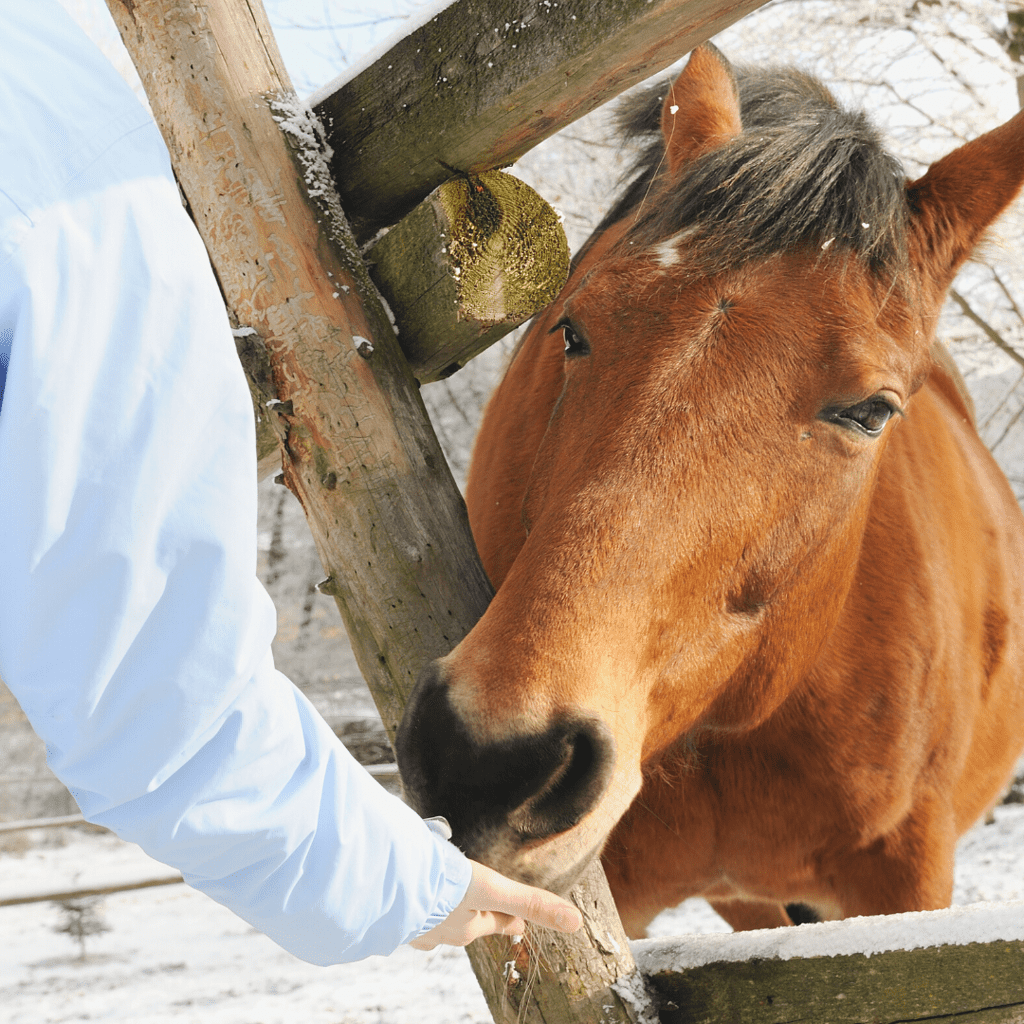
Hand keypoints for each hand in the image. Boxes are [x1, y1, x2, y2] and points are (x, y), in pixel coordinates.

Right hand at [409, 860, 583, 949]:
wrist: (385, 882)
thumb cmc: (441, 887)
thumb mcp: (492, 888)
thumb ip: (531, 901)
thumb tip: (576, 923)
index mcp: (469, 927)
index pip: (499, 921)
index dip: (509, 916)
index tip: (516, 919)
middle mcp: (444, 932)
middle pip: (467, 921)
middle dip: (474, 911)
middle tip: (477, 899)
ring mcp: (416, 923)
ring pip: (437, 917)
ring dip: (442, 907)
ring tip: (440, 895)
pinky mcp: (392, 910)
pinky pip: (409, 908)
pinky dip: (413, 901)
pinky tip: (407, 892)